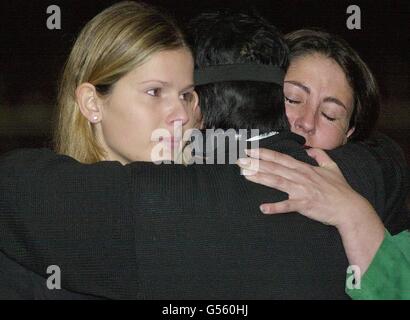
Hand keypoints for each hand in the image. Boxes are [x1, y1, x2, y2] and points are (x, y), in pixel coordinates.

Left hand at [237, 148, 371, 228]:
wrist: (350, 208)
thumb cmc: (340, 189)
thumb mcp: (332, 167)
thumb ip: (320, 156)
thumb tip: (311, 149)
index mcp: (304, 168)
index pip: (281, 158)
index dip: (264, 153)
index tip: (250, 149)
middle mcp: (300, 177)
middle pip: (274, 167)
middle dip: (256, 163)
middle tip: (239, 160)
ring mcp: (302, 190)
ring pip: (277, 182)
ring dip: (260, 178)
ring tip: (245, 175)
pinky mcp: (305, 205)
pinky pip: (288, 206)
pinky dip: (276, 207)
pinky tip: (263, 208)